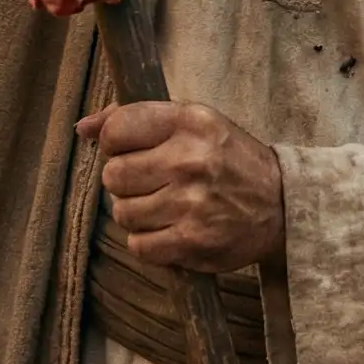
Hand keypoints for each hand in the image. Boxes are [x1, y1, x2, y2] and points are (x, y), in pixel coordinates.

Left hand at [77, 101, 284, 274]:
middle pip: (113, 174)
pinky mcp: (192, 242)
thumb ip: (135, 118)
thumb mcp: (193, 122)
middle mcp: (190, 160)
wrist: (281, 205)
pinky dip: (148, 241)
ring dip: (136, 213)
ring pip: (122, 212)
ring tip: (164, 206)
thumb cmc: (228, 159)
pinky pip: (138, 245)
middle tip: (151, 182)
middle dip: (125, 181)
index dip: (114, 142)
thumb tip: (82, 128)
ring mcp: (191, 203)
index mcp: (190, 122)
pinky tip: (170, 229)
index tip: (130, 149)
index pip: (117, 129)